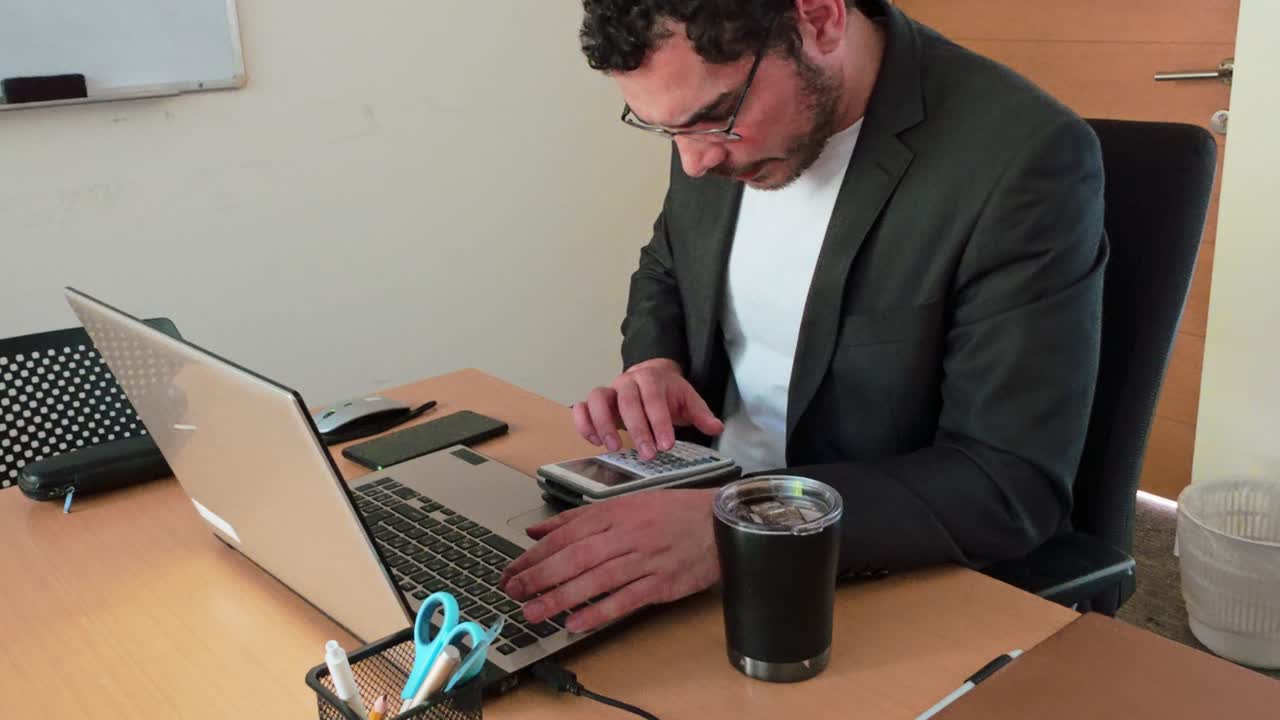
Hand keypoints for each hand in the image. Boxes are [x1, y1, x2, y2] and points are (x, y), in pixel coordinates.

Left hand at [499, 489, 719, 632]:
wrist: (720, 522)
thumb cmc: (672, 512)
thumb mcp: (623, 504)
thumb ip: (578, 518)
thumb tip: (538, 530)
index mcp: (614, 512)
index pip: (566, 533)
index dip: (535, 554)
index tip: (512, 569)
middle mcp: (626, 534)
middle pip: (575, 556)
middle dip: (539, 576)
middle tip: (514, 592)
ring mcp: (645, 560)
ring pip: (595, 579)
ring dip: (561, 597)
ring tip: (534, 613)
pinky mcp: (661, 584)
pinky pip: (626, 600)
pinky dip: (600, 611)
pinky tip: (577, 623)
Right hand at [573, 358, 722, 460]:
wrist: (650, 376)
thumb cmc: (669, 392)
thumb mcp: (688, 399)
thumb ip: (700, 413)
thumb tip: (716, 427)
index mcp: (651, 378)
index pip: (654, 398)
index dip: (660, 422)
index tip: (667, 445)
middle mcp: (626, 381)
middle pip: (627, 400)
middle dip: (637, 428)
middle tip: (647, 454)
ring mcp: (608, 391)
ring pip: (597, 399)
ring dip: (603, 423)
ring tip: (613, 448)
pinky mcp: (595, 402)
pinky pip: (581, 408)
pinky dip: (584, 424)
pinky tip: (595, 442)